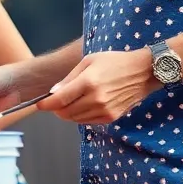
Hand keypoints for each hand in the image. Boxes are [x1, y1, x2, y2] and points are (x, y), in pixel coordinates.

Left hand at [36, 50, 158, 123]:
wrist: (143, 72)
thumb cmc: (115, 62)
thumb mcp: (89, 62)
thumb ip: (69, 79)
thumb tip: (53, 92)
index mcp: (88, 82)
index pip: (59, 100)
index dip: (46, 104)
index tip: (39, 104)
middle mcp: (96, 99)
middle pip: (65, 112)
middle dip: (55, 109)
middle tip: (54, 102)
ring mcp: (104, 110)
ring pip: (75, 119)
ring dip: (67, 113)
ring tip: (69, 102)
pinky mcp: (111, 117)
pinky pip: (87, 121)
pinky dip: (80, 116)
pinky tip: (83, 105)